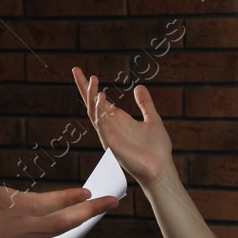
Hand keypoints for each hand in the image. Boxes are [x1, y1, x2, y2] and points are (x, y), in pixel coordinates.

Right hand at [0, 131, 118, 237]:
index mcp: (4, 209)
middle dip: (89, 212)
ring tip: (97, 208)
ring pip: (55, 231)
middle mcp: (16, 227)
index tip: (91, 193)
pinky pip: (44, 235)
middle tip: (113, 202)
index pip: (46, 205)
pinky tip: (68, 220)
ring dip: (78, 219)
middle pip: (61, 223)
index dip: (70, 200)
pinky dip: (60, 226)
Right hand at [70, 66, 173, 188]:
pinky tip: (100, 99)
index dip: (90, 87)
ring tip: (92, 80)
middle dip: (84, 88)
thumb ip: (144, 103)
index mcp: (117, 120)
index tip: (83, 72)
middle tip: (76, 70)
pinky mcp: (112, 145)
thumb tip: (139, 86)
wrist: (161, 168)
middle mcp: (110, 127)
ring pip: (94, 113)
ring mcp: (109, 136)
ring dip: (92, 96)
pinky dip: (99, 113)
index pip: (99, 100)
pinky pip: (102, 127)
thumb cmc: (157, 148)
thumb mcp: (153, 119)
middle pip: (91, 104)